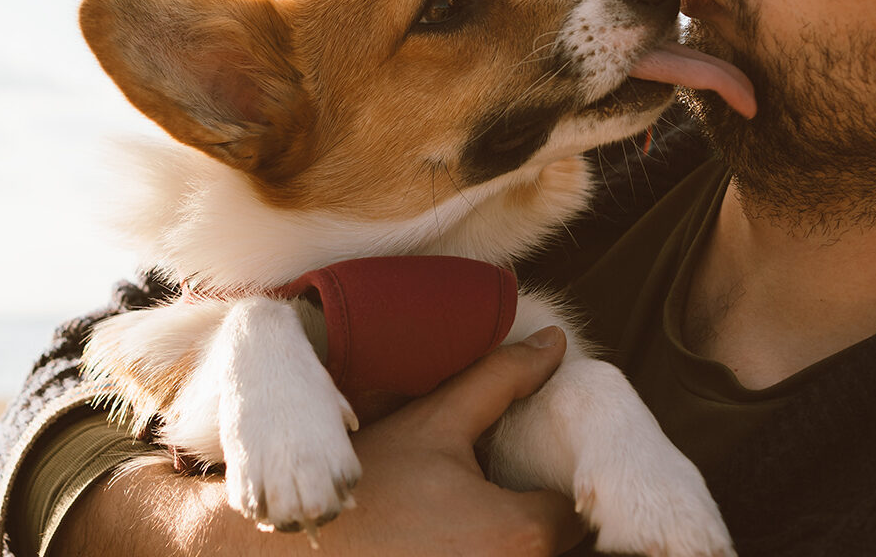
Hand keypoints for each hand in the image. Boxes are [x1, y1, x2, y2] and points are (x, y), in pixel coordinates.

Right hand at [50, 326, 583, 555]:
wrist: (294, 546)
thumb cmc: (371, 479)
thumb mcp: (438, 420)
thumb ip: (503, 378)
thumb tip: (559, 340)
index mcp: (524, 532)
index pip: (581, 514)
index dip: (553, 490)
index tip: (514, 475)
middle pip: (567, 551)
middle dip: (546, 525)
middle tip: (488, 498)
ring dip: (522, 543)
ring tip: (464, 519)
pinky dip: (487, 556)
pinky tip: (448, 542)